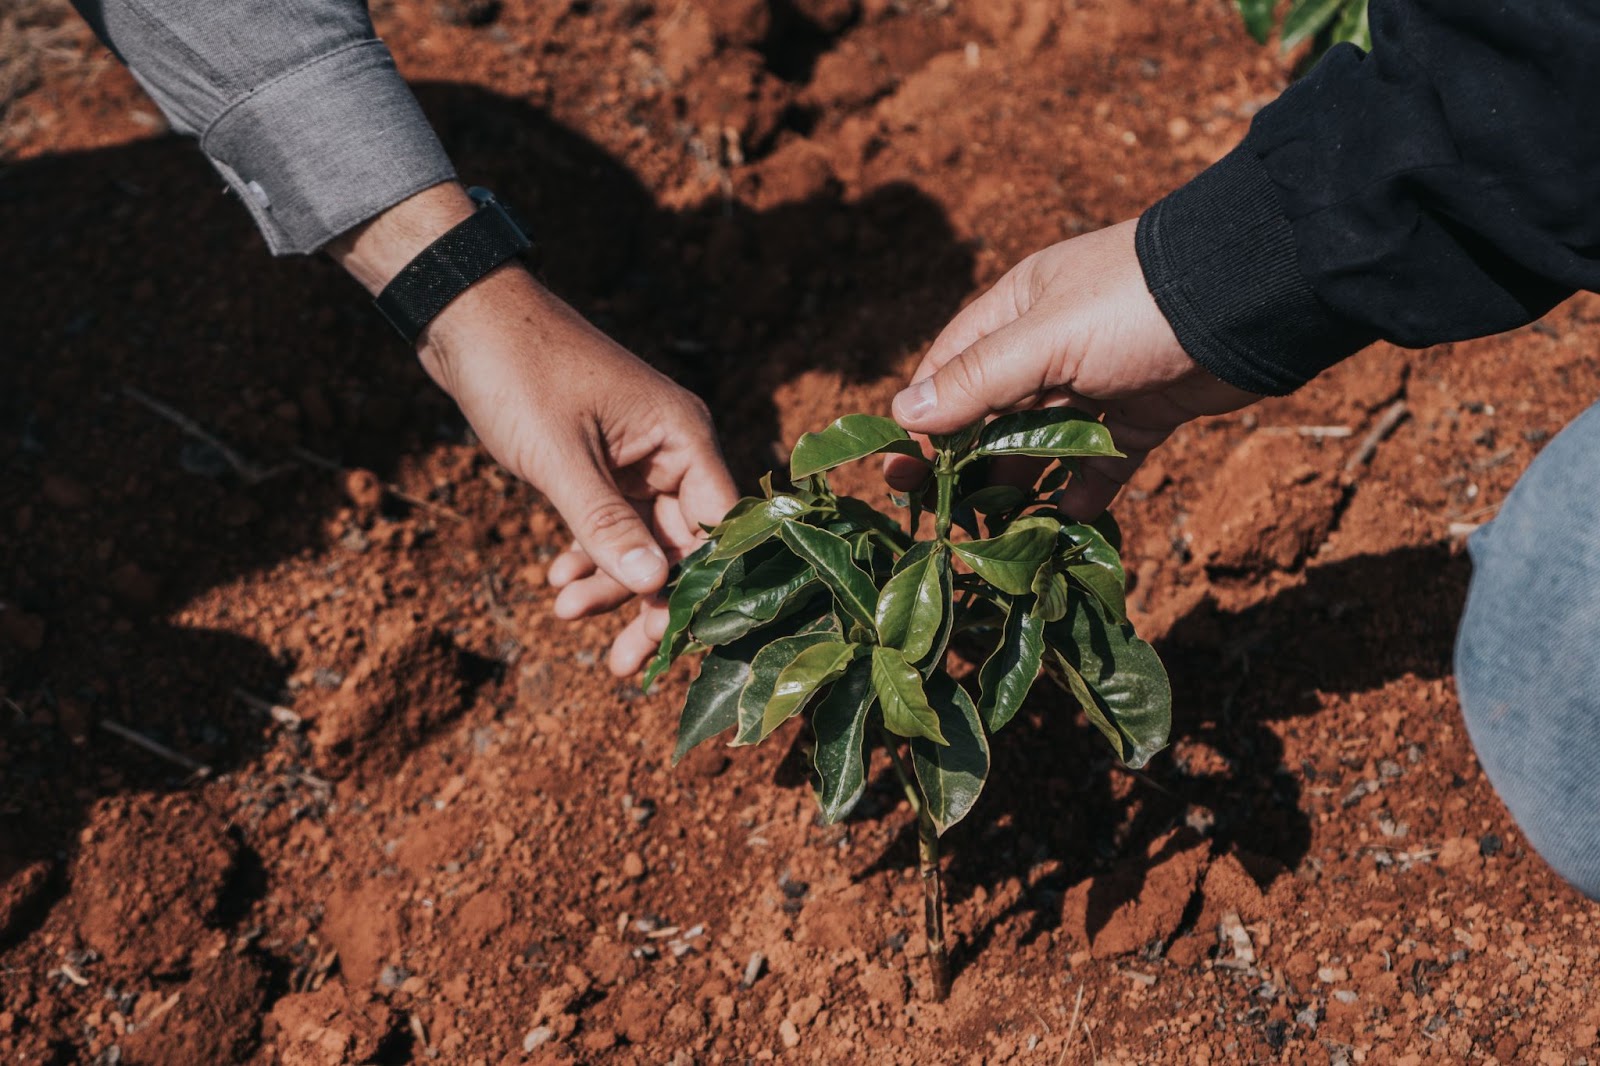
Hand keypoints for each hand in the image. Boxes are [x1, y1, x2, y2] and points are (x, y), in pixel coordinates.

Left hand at [330, 184, 736, 675]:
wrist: (465, 317)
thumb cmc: (518, 373)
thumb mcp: (559, 458)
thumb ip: (607, 526)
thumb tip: (656, 589)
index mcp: (683, 437)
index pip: (720, 529)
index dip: (704, 589)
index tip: (675, 643)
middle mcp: (674, 447)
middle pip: (685, 544)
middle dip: (650, 601)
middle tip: (619, 665)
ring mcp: (640, 455)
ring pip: (645, 538)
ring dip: (611, 581)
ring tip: (566, 613)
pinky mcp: (606, 460)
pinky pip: (613, 520)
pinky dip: (590, 552)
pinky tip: (558, 579)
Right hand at [885, 219, 1259, 515]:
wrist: (1253, 300)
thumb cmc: (1137, 305)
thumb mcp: (1046, 340)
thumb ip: (978, 380)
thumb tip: (904, 415)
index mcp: (1017, 310)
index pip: (950, 368)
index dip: (923, 418)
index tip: (900, 474)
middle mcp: (1051, 343)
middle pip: (994, 412)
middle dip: (971, 462)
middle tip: (950, 517)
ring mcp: (1098, 379)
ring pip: (1046, 441)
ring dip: (1025, 483)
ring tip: (1005, 529)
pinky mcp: (1143, 411)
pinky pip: (1103, 459)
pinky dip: (1086, 488)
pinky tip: (1069, 518)